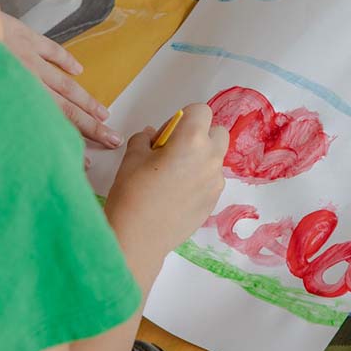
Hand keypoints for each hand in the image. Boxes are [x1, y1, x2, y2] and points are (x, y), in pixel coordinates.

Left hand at [2, 13, 121, 146]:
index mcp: (17, 94)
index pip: (52, 123)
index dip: (72, 140)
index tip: (87, 158)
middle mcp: (28, 79)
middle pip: (66, 107)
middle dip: (91, 124)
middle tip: (112, 137)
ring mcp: (29, 56)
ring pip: (64, 82)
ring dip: (85, 99)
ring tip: (104, 112)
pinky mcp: (24, 35)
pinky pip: (50, 50)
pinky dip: (65, 60)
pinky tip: (78, 70)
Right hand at [105, 104, 229, 260]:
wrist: (138, 238)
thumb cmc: (132, 193)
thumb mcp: (132, 157)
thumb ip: (145, 139)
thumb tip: (153, 136)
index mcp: (192, 140)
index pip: (201, 111)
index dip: (183, 118)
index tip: (166, 134)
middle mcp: (210, 158)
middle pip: (217, 132)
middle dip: (200, 135)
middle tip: (174, 150)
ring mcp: (215, 182)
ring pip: (215, 158)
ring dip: (201, 158)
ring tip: (175, 175)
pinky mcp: (214, 201)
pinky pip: (212, 179)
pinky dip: (200, 179)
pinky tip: (177, 194)